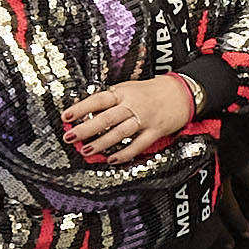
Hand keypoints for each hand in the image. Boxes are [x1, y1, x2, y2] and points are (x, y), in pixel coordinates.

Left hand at [59, 74, 200, 158]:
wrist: (182, 92)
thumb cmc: (152, 91)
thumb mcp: (129, 89)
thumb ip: (111, 100)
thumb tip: (87, 111)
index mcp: (124, 93)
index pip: (99, 100)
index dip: (81, 108)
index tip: (66, 116)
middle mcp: (133, 105)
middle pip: (106, 118)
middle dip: (86, 129)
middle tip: (71, 137)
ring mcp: (145, 119)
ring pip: (120, 132)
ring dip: (102, 143)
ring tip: (87, 150)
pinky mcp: (156, 131)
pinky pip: (139, 144)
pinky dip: (125, 153)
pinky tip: (112, 159)